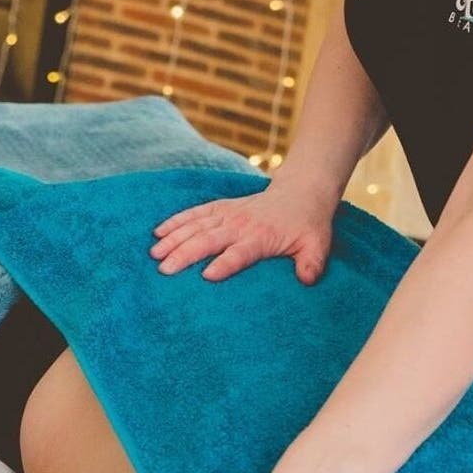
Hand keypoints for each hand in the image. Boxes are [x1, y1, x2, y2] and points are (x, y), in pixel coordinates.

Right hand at [150, 181, 334, 284]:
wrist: (302, 192)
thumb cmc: (308, 225)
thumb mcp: (317, 245)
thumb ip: (312, 263)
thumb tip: (308, 280)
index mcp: (262, 236)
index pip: (240, 252)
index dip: (225, 263)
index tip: (206, 276)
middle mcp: (241, 224)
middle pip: (209, 239)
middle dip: (186, 253)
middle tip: (164, 270)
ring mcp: (229, 213)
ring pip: (197, 225)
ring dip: (175, 238)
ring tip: (154, 254)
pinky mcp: (222, 207)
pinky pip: (195, 213)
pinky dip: (177, 221)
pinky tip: (158, 231)